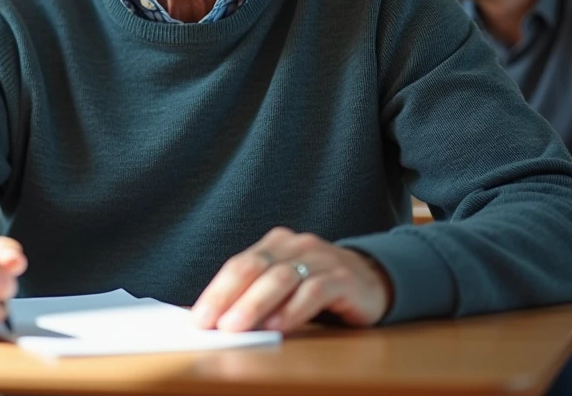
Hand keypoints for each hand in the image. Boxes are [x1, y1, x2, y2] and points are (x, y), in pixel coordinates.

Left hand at [191, 227, 392, 332]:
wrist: (372, 280)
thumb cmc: (318, 286)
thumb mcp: (284, 286)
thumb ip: (254, 295)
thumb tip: (215, 321)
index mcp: (275, 243)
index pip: (239, 265)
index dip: (216, 291)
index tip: (198, 318)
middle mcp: (296, 245)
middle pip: (255, 267)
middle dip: (230, 296)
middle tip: (214, 324)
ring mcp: (321, 258)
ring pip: (282, 278)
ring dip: (256, 304)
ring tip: (238, 327)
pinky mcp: (344, 278)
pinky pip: (315, 291)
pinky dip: (294, 309)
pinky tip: (279, 326)